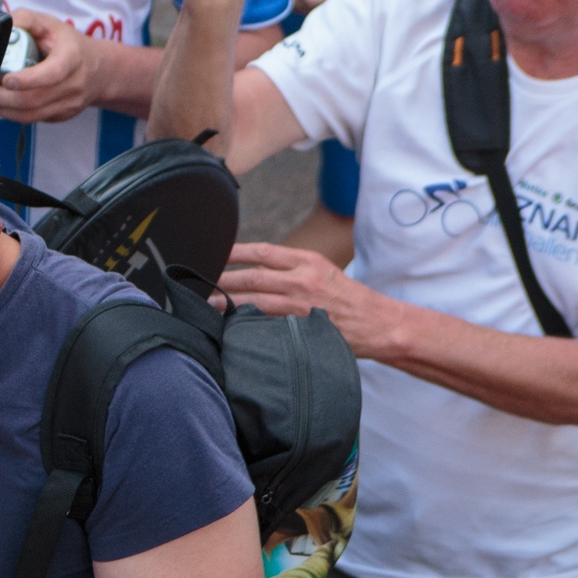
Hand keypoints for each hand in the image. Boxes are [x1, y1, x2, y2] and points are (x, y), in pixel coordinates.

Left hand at [0, 8, 101, 124]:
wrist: (99, 69)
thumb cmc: (66, 43)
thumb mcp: (49, 23)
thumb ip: (25, 19)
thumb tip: (2, 28)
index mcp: (72, 57)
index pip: (51, 73)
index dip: (28, 80)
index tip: (6, 80)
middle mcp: (74, 84)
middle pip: (33, 100)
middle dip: (2, 97)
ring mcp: (69, 104)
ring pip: (29, 115)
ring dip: (3, 108)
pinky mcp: (61, 116)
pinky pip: (32, 120)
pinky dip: (11, 114)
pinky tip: (0, 103)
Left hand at [218, 240, 398, 355]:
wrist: (378, 323)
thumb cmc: (348, 298)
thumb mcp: (323, 273)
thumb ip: (291, 270)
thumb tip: (255, 270)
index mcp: (307, 261)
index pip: (262, 252)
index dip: (234, 252)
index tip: (213, 253)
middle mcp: (302, 279)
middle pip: (251, 276)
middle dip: (222, 279)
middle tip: (199, 281)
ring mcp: (301, 304)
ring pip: (254, 301)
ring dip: (226, 303)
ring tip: (205, 304)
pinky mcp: (301, 326)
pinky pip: (266, 323)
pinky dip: (246, 323)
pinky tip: (228, 325)